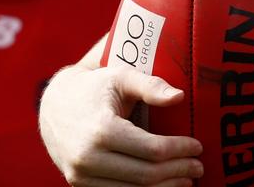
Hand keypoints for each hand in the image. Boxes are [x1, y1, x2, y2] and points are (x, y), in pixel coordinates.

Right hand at [39, 64, 203, 185]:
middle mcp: (87, 158)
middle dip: (178, 172)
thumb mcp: (122, 77)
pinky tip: (162, 186)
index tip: (198, 147)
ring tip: (186, 180)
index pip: (152, 150)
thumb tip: (179, 96)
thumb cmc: (95, 88)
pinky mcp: (78, 184)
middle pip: (145, 175)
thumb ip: (151, 86)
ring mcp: (80, 175)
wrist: (54, 106)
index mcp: (101, 130)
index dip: (180, 150)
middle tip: (199, 167)